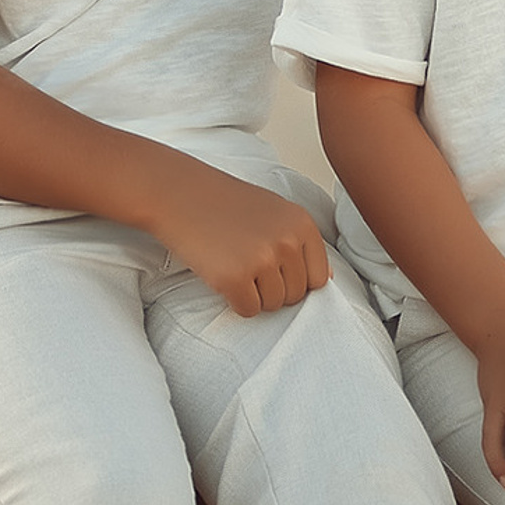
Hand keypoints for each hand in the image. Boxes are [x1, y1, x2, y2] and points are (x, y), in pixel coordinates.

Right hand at [150, 164, 329, 315]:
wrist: (178, 193)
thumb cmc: (225, 203)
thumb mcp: (274, 211)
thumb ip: (300, 242)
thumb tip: (326, 277)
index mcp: (302, 224)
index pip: (318, 278)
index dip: (295, 279)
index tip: (272, 266)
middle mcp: (287, 241)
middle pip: (296, 295)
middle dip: (273, 289)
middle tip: (246, 263)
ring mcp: (262, 260)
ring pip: (273, 305)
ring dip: (254, 295)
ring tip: (234, 265)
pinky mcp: (234, 278)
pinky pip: (248, 310)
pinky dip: (235, 301)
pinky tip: (222, 275)